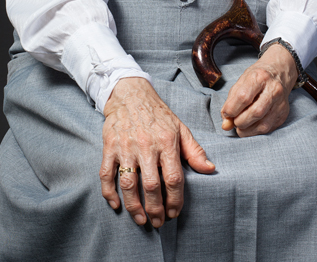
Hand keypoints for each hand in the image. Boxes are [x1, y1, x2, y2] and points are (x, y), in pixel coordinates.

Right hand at [100, 77, 214, 226]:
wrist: (131, 95)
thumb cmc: (158, 114)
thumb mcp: (180, 128)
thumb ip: (194, 151)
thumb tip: (210, 169)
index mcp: (166, 142)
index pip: (173, 178)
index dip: (175, 200)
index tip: (175, 212)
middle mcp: (146, 145)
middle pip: (151, 186)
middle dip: (155, 209)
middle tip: (158, 222)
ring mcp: (126, 146)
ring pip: (128, 183)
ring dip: (134, 206)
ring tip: (141, 220)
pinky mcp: (109, 146)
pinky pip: (106, 174)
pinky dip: (109, 192)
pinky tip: (116, 204)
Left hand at [220, 44, 297, 136]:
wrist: (279, 72)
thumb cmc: (257, 77)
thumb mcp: (241, 81)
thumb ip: (231, 101)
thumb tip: (226, 124)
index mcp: (260, 77)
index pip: (244, 97)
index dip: (232, 109)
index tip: (227, 113)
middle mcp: (273, 89)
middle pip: (256, 112)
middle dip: (240, 121)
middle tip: (234, 121)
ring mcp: (281, 102)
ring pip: (263, 124)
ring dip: (247, 130)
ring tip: (240, 125)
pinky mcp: (284, 113)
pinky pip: (269, 128)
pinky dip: (255, 131)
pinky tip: (250, 125)